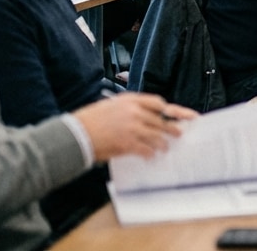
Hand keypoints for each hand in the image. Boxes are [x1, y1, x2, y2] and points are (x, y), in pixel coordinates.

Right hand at [73, 93, 197, 161]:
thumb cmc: (89, 120)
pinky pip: (146, 149)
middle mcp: (135, 112)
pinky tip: (151, 156)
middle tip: (179, 133)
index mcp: (130, 100)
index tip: (182, 114)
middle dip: (172, 128)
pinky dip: (150, 153)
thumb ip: (128, 108)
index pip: (158, 103)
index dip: (172, 110)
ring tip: (166, 148)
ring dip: (163, 143)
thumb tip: (143, 115)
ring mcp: (133, 127)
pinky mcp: (128, 143)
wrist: (75, 134)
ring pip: (157, 136)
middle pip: (161, 120)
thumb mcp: (110, 105)